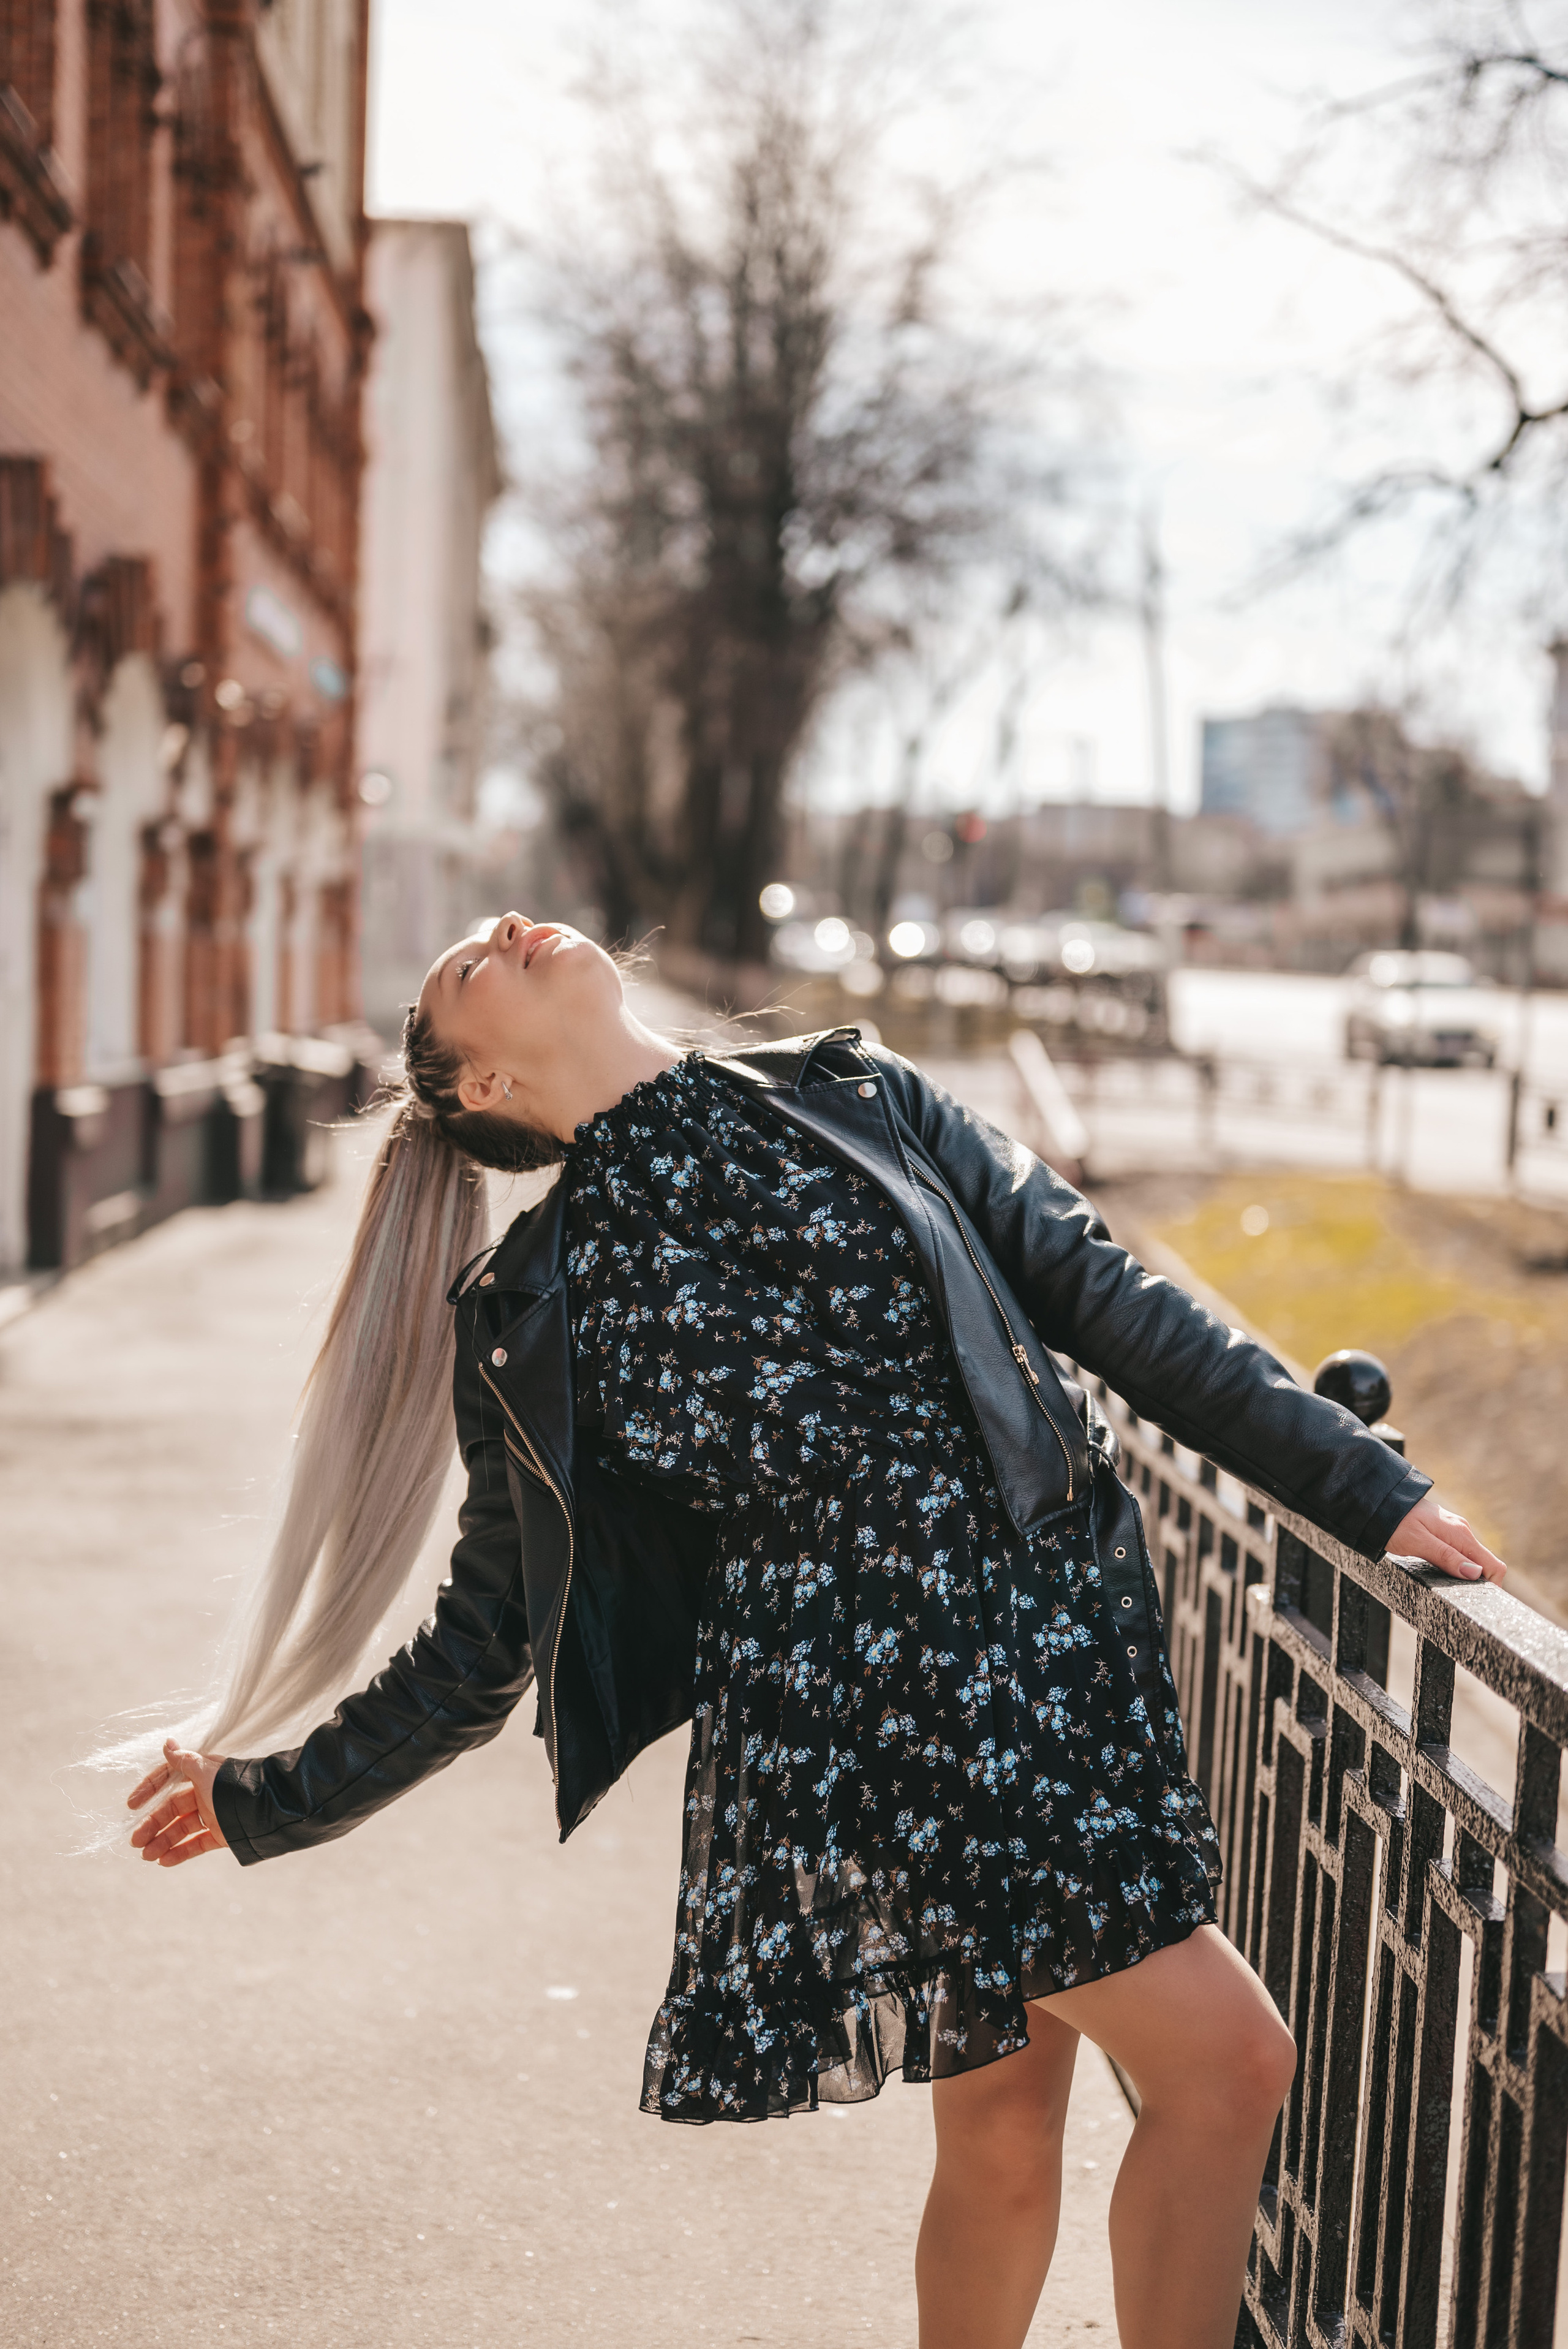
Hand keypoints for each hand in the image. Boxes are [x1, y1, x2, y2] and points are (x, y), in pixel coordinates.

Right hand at [127, 1737, 229, 1865]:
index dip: (149, 1789)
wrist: (264, 1810)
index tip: (132, 1805)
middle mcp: (205, 1793)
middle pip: (171, 1809)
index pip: (168, 1779)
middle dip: (152, 1825)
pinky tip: (164, 1861)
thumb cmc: (232, 1786)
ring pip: (181, 1829)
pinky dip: (180, 1852)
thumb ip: (183, 1761)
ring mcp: (213, 1815)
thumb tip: (167, 1743)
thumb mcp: (205, 1772)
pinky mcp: (221, 1834)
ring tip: (146, 1855)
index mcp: (200, 1774)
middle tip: (135, 1841)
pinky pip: (196, 1844)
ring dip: (162, 1842)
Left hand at [1388, 1495, 1505, 1584]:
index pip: (1493, 1566)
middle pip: (1484, 1564)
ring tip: (1446, 1585)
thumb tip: (1475, 1573)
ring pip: (1471, 1559)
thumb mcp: (1417, 1543)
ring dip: (1465, 1575)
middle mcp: (1462, 1531)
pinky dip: (1455, 1565)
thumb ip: (1446, 1557)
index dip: (1491, 1586)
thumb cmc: (1394, 1523)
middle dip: (1478, 1582)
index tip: (1476, 1598)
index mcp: (1461, 1535)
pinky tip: (1440, 1571)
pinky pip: (1459, 1553)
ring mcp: (1453, 1531)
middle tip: (1457, 1595)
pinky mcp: (1443, 1532)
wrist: (1379, 1501)